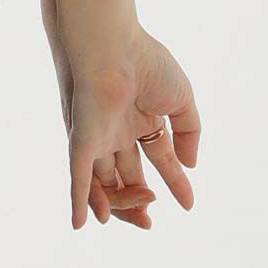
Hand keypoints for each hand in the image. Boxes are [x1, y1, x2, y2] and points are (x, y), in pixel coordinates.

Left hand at [41, 0, 199, 229]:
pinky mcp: (80, 141)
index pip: (159, 158)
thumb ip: (189, 132)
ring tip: (143, 216)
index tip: (188, 204)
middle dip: (138, 200)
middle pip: (126, 176)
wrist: (111, 45)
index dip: (175, 181)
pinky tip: (80, 223)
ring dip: (121, 204)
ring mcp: (97, 137)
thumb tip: (190, 165)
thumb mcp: (181, 100)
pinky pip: (77, 177)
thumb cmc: (145, 63)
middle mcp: (117, 131)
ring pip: (104, 182)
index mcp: (142, 118)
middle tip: (151, 222)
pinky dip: (79, 201)